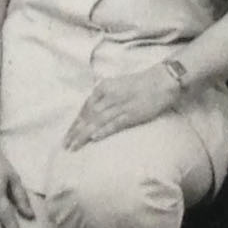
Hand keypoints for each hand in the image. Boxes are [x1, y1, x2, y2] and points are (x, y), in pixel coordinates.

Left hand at [63, 66, 179, 149]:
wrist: (161, 81)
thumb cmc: (140, 84)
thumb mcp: (117, 86)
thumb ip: (104, 97)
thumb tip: (93, 112)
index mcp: (103, 88)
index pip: (85, 107)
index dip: (76, 122)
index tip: (69, 134)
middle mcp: (108, 96)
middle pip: (87, 116)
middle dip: (75, 131)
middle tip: (66, 144)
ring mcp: (119, 105)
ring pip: (97, 122)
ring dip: (84, 135)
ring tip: (74, 146)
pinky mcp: (131, 114)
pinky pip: (114, 124)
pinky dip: (103, 131)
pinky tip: (94, 138)